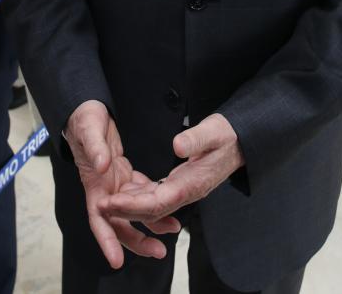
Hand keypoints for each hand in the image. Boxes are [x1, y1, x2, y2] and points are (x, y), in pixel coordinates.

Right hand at [64, 100, 180, 268]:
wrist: (87, 110)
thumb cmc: (85, 119)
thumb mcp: (89, 128)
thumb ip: (96, 147)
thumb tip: (103, 166)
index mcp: (94, 184)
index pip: (99, 219)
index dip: (108, 241)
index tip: (117, 260)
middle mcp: (104, 189)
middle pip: (119, 224)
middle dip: (137, 241)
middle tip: (159, 251)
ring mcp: (114, 183)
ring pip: (132, 211)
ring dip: (150, 222)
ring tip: (172, 230)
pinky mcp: (123, 174)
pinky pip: (140, 192)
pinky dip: (153, 199)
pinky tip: (169, 203)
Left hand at [100, 113, 243, 225]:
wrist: (241, 142)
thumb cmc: (227, 135)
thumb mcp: (213, 131)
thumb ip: (195, 139)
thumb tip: (176, 146)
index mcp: (192, 184)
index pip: (156, 202)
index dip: (132, 205)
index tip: (111, 201)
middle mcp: (186, 192)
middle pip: (151, 209)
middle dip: (124, 210)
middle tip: (100, 205)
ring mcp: (184, 190)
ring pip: (152, 206)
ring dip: (130, 206)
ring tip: (107, 202)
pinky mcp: (181, 184)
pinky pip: (157, 196)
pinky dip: (140, 197)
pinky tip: (126, 192)